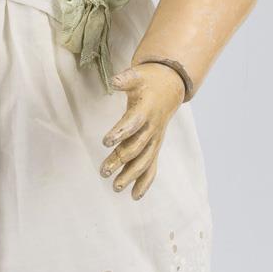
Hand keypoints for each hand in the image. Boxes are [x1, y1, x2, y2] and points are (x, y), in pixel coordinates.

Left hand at [99, 63, 184, 198]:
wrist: (170, 86)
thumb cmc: (148, 81)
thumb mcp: (137, 75)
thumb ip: (125, 79)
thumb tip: (113, 81)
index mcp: (145, 110)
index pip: (132, 124)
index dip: (119, 133)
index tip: (105, 141)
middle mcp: (152, 128)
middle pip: (136, 148)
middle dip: (120, 160)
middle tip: (103, 171)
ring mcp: (155, 139)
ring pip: (144, 161)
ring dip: (131, 175)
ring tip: (115, 186)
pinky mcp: (155, 145)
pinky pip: (152, 166)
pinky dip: (145, 182)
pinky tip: (135, 196)